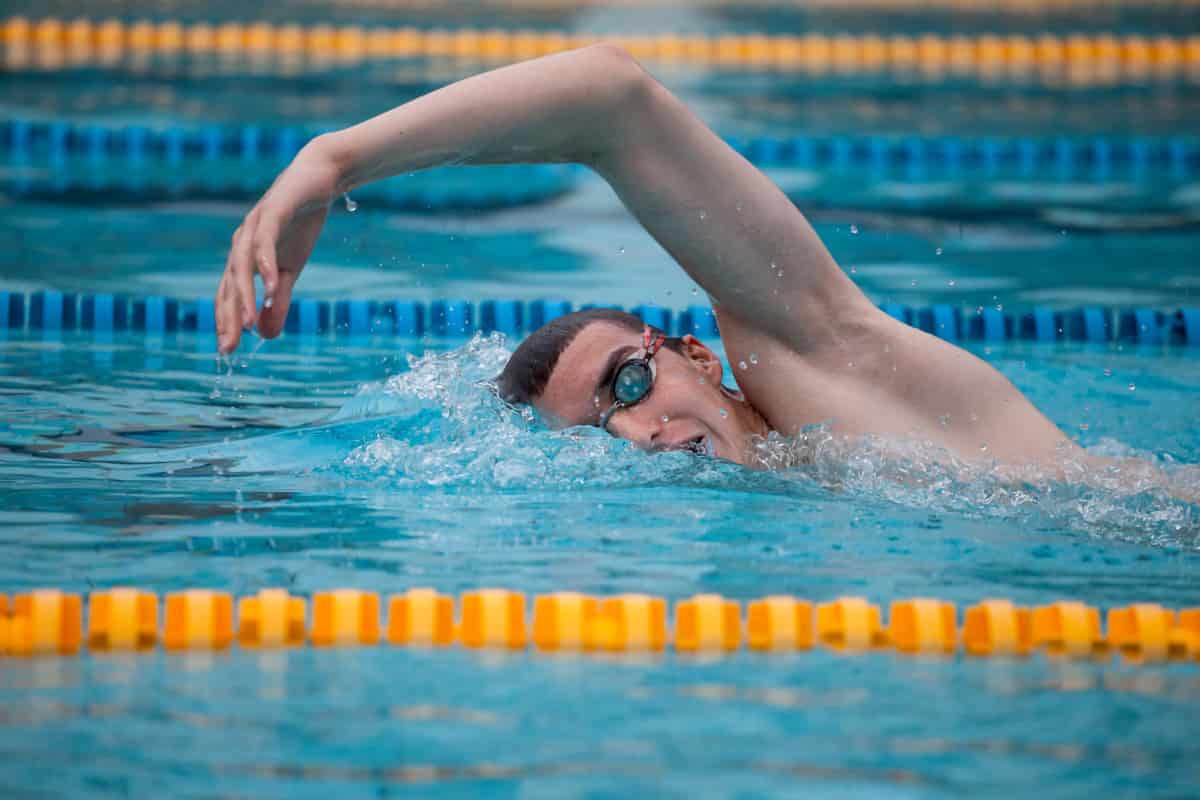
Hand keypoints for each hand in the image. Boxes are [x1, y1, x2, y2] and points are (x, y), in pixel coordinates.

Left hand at [216, 140, 340, 352]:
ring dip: (243, 297)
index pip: (229, 295)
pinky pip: (264, 243)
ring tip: (247, 325)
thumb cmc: (301, 222)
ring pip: (242, 267)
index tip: (227, 351)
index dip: (226, 322)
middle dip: (228, 318)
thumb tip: (266, 335)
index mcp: (244, 258)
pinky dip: (266, 266)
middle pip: (229, 285)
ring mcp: (255, 227)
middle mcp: (242, 244)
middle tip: (229, 348)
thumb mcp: (292, 268)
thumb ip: (277, 299)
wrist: (318, 179)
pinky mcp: (272, 213)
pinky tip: (271, 287)